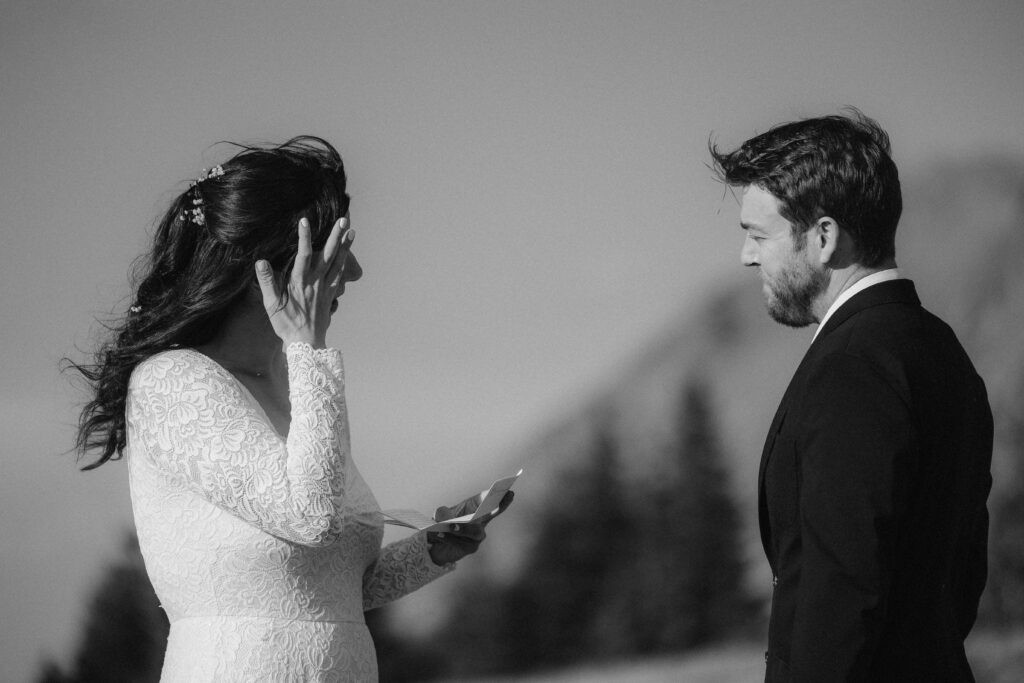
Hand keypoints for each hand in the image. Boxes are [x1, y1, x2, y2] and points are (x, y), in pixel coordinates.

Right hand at [254, 216, 353, 348]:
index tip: (304, 220)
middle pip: (328, 255)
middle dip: (335, 236)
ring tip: (352, 230)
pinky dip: (344, 261)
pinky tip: (347, 253)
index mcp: (299, 282)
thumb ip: (267, 282)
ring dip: (345, 246)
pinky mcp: (331, 295)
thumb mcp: (271, 305)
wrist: (306, 343)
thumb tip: (261, 262)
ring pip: (338, 263)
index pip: (302, 254)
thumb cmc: (286, 324)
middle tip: (343, 219)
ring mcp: (326, 288)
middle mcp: (316, 282)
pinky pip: (340, 274)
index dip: (304, 237)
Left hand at [426, 491, 513, 565]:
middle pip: (492, 513)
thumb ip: (442, 514)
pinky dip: (450, 538)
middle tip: (507, 497)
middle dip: (501, 505)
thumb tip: (443, 518)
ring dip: (463, 529)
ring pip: (475, 531)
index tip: (508, 491)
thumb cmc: (443, 524)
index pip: (487, 499)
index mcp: (476, 507)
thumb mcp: (440, 515)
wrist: (437, 544)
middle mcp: (481, 521)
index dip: (497, 495)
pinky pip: (462, 542)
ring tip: (452, 526)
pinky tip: (441, 534)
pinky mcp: (471, 548)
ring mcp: (478, 535)